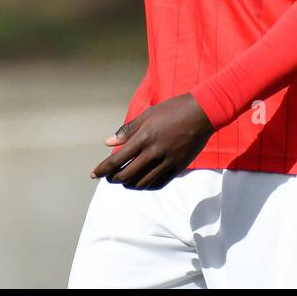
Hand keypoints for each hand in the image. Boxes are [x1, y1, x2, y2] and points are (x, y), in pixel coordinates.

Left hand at [90, 94, 214, 189]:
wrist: (203, 113)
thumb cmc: (173, 110)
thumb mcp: (148, 115)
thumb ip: (127, 130)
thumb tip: (108, 143)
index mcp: (144, 137)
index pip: (116, 160)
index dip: (102, 170)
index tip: (94, 174)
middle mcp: (153, 152)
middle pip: (126, 175)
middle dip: (113, 179)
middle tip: (108, 177)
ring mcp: (166, 162)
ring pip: (141, 183)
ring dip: (128, 184)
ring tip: (124, 180)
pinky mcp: (177, 167)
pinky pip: (158, 183)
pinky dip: (146, 185)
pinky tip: (141, 182)